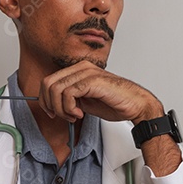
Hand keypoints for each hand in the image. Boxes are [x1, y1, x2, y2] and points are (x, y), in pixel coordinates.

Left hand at [39, 61, 162, 123]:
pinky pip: (68, 94)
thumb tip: (53, 104)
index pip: (49, 80)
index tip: (53, 112)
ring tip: (74, 115)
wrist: (137, 105)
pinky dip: (70, 108)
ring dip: (61, 108)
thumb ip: (70, 98)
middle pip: (47, 83)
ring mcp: (87, 72)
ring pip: (55, 89)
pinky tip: (80, 113)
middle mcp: (82, 68)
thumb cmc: (116, 103)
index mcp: (80, 70)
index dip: (46, 99)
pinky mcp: (92, 81)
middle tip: (63, 115)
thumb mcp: (86, 100)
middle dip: (50, 104)